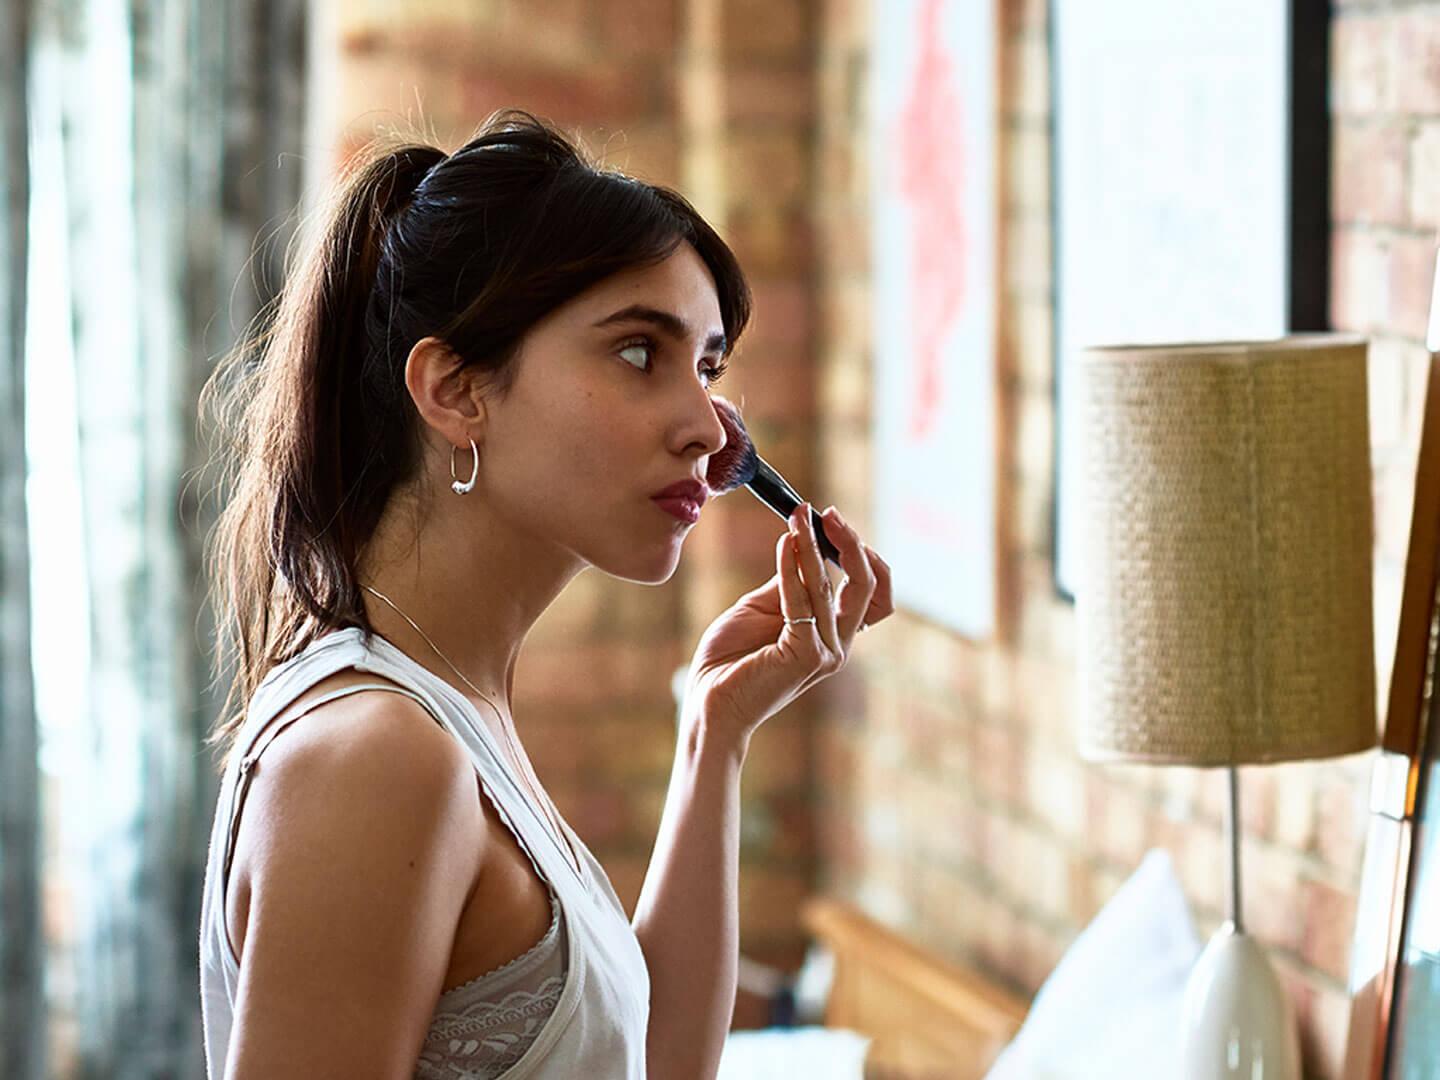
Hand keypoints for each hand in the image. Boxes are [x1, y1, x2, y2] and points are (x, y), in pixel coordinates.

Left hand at [681, 502, 893, 745]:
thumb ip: (789, 582)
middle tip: (828, 514)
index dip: (860, 554)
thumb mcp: (763, 607)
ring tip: (797, 517)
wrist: (708, 698)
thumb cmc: (731, 657)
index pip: (872, 591)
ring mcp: (826, 653)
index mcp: (834, 634)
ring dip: (812, 545)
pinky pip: (802, 600)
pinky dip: (792, 568)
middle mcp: (838, 645)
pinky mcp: (806, 656)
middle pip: (869, 586)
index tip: (831, 522)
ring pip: (831, 586)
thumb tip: (802, 543)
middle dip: (851, 544)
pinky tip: (783, 544)